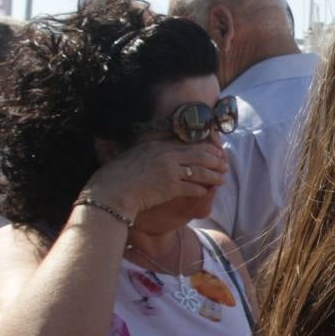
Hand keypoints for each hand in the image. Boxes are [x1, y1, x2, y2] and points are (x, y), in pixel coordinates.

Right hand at [82, 139, 226, 219]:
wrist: (110, 193)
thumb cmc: (115, 177)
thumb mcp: (133, 156)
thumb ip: (148, 152)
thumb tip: (155, 151)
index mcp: (156, 144)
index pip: (187, 142)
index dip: (205, 147)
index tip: (214, 151)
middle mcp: (165, 154)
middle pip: (199, 154)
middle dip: (215, 160)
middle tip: (224, 164)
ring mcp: (169, 169)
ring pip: (200, 170)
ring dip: (214, 175)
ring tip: (222, 179)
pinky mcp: (171, 186)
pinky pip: (193, 187)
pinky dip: (202, 189)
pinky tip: (207, 191)